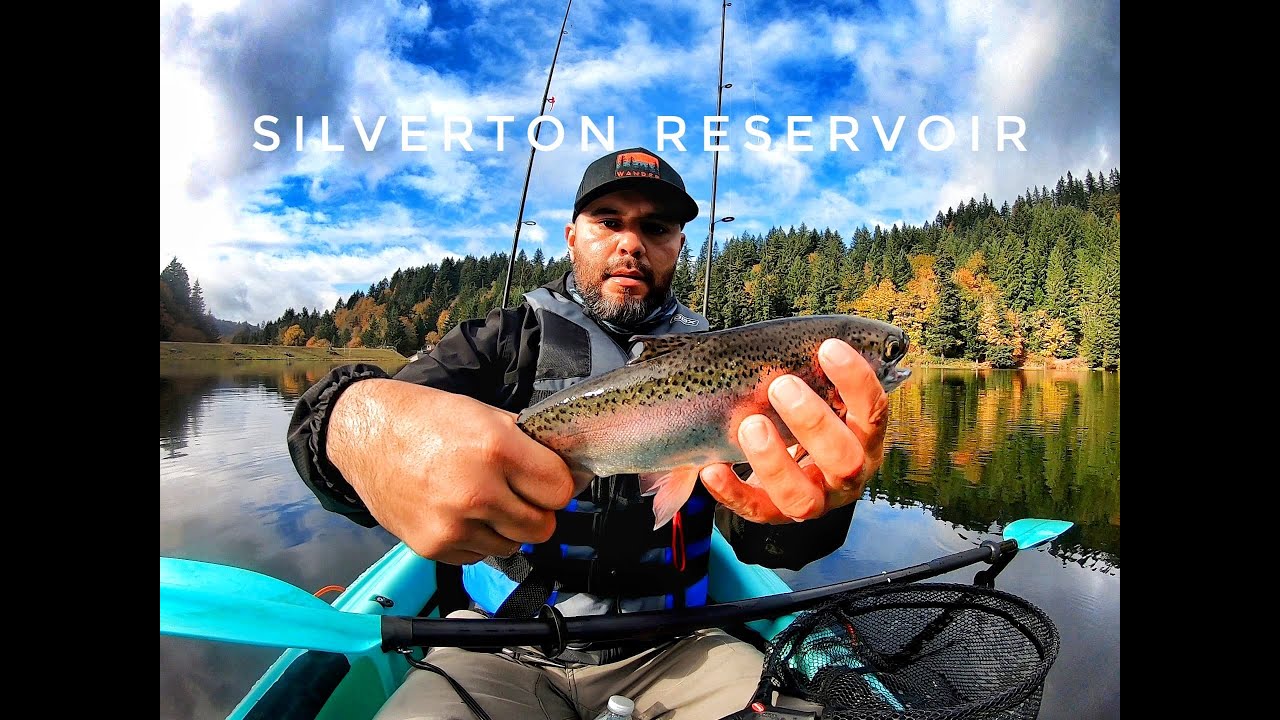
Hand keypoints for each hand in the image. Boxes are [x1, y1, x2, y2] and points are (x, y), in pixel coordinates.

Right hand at [325, 379, 575, 564]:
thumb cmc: (427, 420)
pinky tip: (458, 512)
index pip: (559, 491)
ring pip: (511, 546)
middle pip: (542, 527)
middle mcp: (477, 491)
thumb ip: (527, 446)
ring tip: (482, 501)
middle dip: (536, 512)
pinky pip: (478, 555)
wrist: (365, 436)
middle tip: (518, 495)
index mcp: (496, 449)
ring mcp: (453, 525)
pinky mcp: (433, 547)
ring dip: (505, 528)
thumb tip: (568, 472)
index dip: (558, 486)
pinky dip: (476, 539)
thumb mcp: (484, 415)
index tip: (549, 483)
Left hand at [700, 338, 888, 523]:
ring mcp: (815, 500)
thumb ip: (816, 373)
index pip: (873, 411)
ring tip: (750, 425)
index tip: (828, 348)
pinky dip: (733, 491)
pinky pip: (757, 510)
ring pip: (802, 496)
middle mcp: (848, 474)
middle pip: (844, 459)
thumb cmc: (806, 416)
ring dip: (775, 461)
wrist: (795, 466)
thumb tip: (807, 336)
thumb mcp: (820, 394)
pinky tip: (712, 469)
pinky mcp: (778, 515)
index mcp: (864, 438)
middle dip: (813, 421)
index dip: (856, 380)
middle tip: (781, 386)